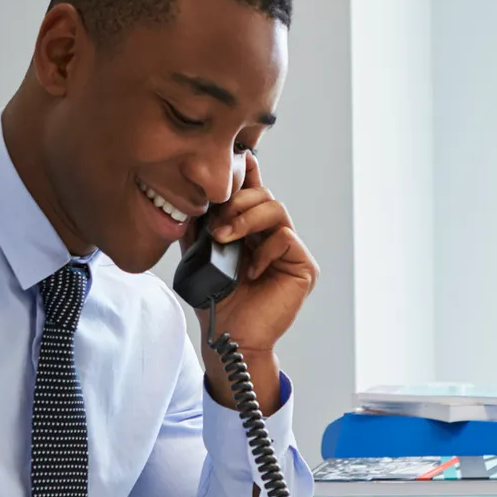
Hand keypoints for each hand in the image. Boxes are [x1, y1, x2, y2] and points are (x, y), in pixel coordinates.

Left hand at [193, 152, 317, 414]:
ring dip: (247, 218)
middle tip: (215, 225)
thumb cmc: (217, 302)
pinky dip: (264, 249)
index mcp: (251, 231)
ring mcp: (289, 250)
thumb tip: (193, 199)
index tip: (240, 159)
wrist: (230, 337)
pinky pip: (285, 237)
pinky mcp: (303, 266)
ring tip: (225, 238)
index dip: (248, 173)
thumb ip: (199, 228)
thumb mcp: (200, 257)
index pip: (253, 194)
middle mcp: (272, 236)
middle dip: (236, 202)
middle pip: (264, 195)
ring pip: (276, 209)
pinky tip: (250, 271)